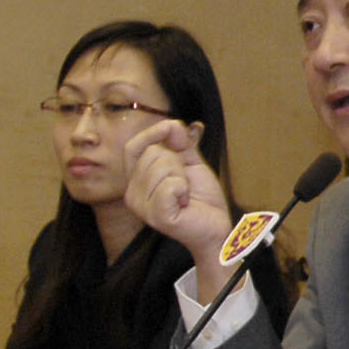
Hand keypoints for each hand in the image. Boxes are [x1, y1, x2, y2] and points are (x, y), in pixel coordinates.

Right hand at [120, 120, 232, 275]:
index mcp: (136, 180)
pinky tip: (185, 203)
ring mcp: (141, 206)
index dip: (152, 133)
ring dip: (182, 177)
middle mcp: (132, 193)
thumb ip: (180, 142)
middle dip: (177, 162)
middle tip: (184, 182)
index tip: (172, 128)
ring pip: (162, 167)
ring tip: (185, 194)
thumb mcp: (190, 162)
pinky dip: (184, 189)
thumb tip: (171, 123)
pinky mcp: (156, 216)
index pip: (132, 147)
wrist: (216, 225)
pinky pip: (170, 185)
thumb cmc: (201, 197)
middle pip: (152, 154)